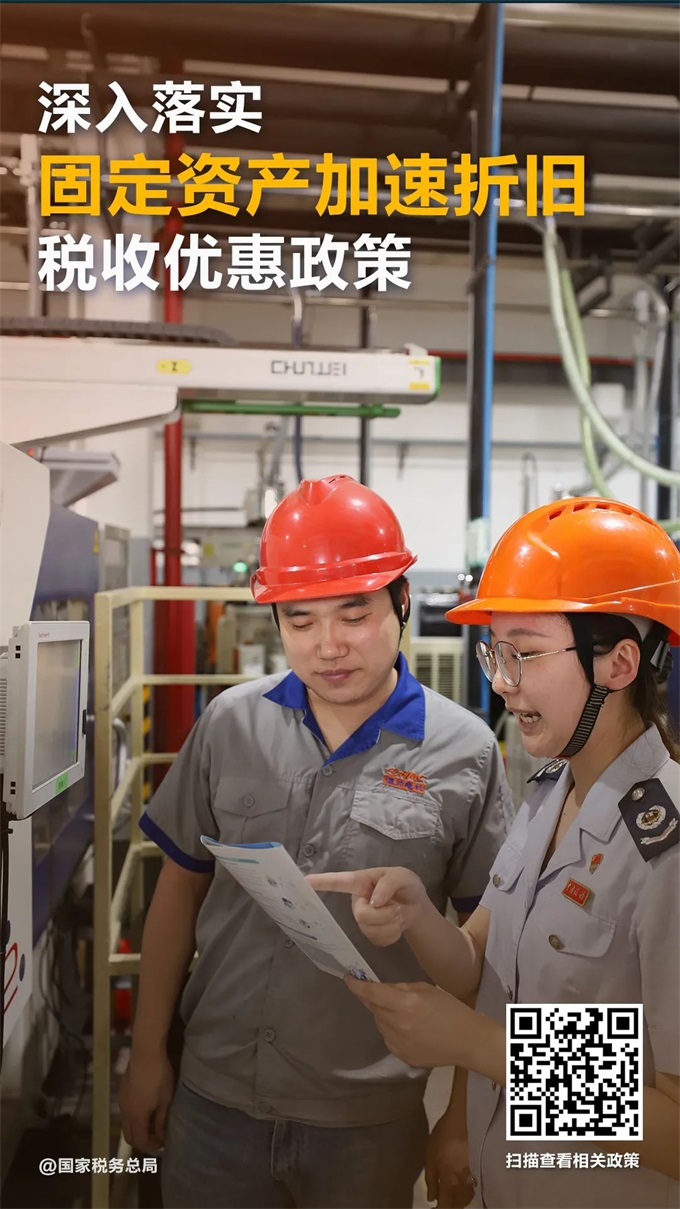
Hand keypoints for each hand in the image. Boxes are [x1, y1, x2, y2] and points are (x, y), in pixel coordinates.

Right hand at [119, 1051, 174, 1152]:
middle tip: (156, 1138)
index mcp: (136, 1117)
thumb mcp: (165, 1099)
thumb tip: (160, 1136)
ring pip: (126, 1124)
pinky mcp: (121, 1091)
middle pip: (129, 1136)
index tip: (162, 1144)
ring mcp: (121, 1101)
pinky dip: (134, 1118)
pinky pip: (125, 1112)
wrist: (145, 1053)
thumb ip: (161, 1120)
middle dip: (142, 1141)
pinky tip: (146, 1109)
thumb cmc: (159, 1076)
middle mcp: (125, 1112)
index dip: (151, 1146)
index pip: (140, 1141)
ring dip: (137, 1129)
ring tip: (153, 1123)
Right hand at [306, 866, 426, 945]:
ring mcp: (362, 919)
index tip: (303, 881)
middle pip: (361, 915)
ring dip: (391, 924)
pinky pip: (378, 941)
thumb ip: (388, 884)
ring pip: (370, 930)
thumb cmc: (406, 885)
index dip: (320, 882)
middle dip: (384, 915)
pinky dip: (393, 935)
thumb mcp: (402, 876)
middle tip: (398, 908)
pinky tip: (396, 926)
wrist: (417, 906)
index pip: (337, 882)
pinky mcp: (371, 935)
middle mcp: (357, 901)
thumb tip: (373, 901)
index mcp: (360, 882)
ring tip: (399, 915)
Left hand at [345, 979, 467, 1068]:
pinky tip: (409, 1030)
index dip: (357, 986)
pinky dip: (392, 1031)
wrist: (467, 1041)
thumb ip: (400, 988)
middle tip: (384, 995)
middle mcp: (398, 1024)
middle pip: (374, 1009)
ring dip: (384, 1016)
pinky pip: (388, 1039)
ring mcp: (399, 1044)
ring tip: (404, 1015)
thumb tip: (381, 990)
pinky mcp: (403, 1057)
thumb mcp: (426, 989)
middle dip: (374, 1000)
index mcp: (405, 1004)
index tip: (348, 979)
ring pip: (380, 1025)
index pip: (371, 994)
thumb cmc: (450, 1009)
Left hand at [425, 1113, 473, 1207]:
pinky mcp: (481, 1170)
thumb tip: (431, 1199)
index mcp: (450, 1182)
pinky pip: (473, 1190)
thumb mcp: (430, 1156)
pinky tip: (461, 1185)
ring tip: (450, 1194)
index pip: (445, 1207)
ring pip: (466, 1199)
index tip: (433, 1208)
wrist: (466, 1119)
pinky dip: (466, 1192)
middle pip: (457, 1206)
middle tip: (440, 1201)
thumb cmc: (444, 1136)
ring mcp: (474, 1178)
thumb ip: (430, 1180)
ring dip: (457, 1201)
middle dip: (448, 1206)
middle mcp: (464, 1185)